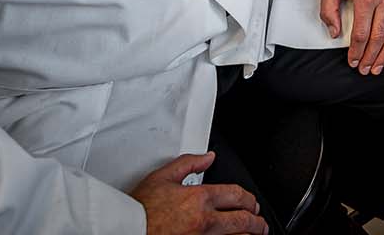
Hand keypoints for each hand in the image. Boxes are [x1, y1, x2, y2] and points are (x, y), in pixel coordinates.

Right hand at [131, 152, 267, 234]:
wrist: (124, 229)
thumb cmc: (139, 209)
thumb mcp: (162, 177)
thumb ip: (189, 164)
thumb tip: (208, 157)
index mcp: (199, 198)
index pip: (237, 195)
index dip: (249, 200)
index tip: (252, 204)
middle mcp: (204, 221)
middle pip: (243, 220)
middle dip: (256, 221)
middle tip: (259, 222)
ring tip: (253, 234)